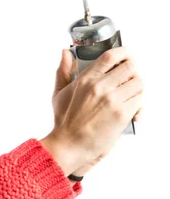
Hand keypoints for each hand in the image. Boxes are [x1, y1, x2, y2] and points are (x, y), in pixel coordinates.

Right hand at [44, 46, 142, 175]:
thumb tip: (65, 53)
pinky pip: (140, 100)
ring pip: (138, 83)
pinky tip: (131, 111)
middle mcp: (100, 87)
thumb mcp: (59, 94)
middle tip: (128, 81)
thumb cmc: (64, 122)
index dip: (124, 53)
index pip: (111, 56)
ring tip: (128, 98)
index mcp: (86, 79)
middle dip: (132, 73)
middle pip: (130, 67)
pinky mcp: (122, 113)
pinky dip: (138, 105)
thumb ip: (64, 72)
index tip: (126, 56)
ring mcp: (112, 100)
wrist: (70, 145)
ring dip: (136, 90)